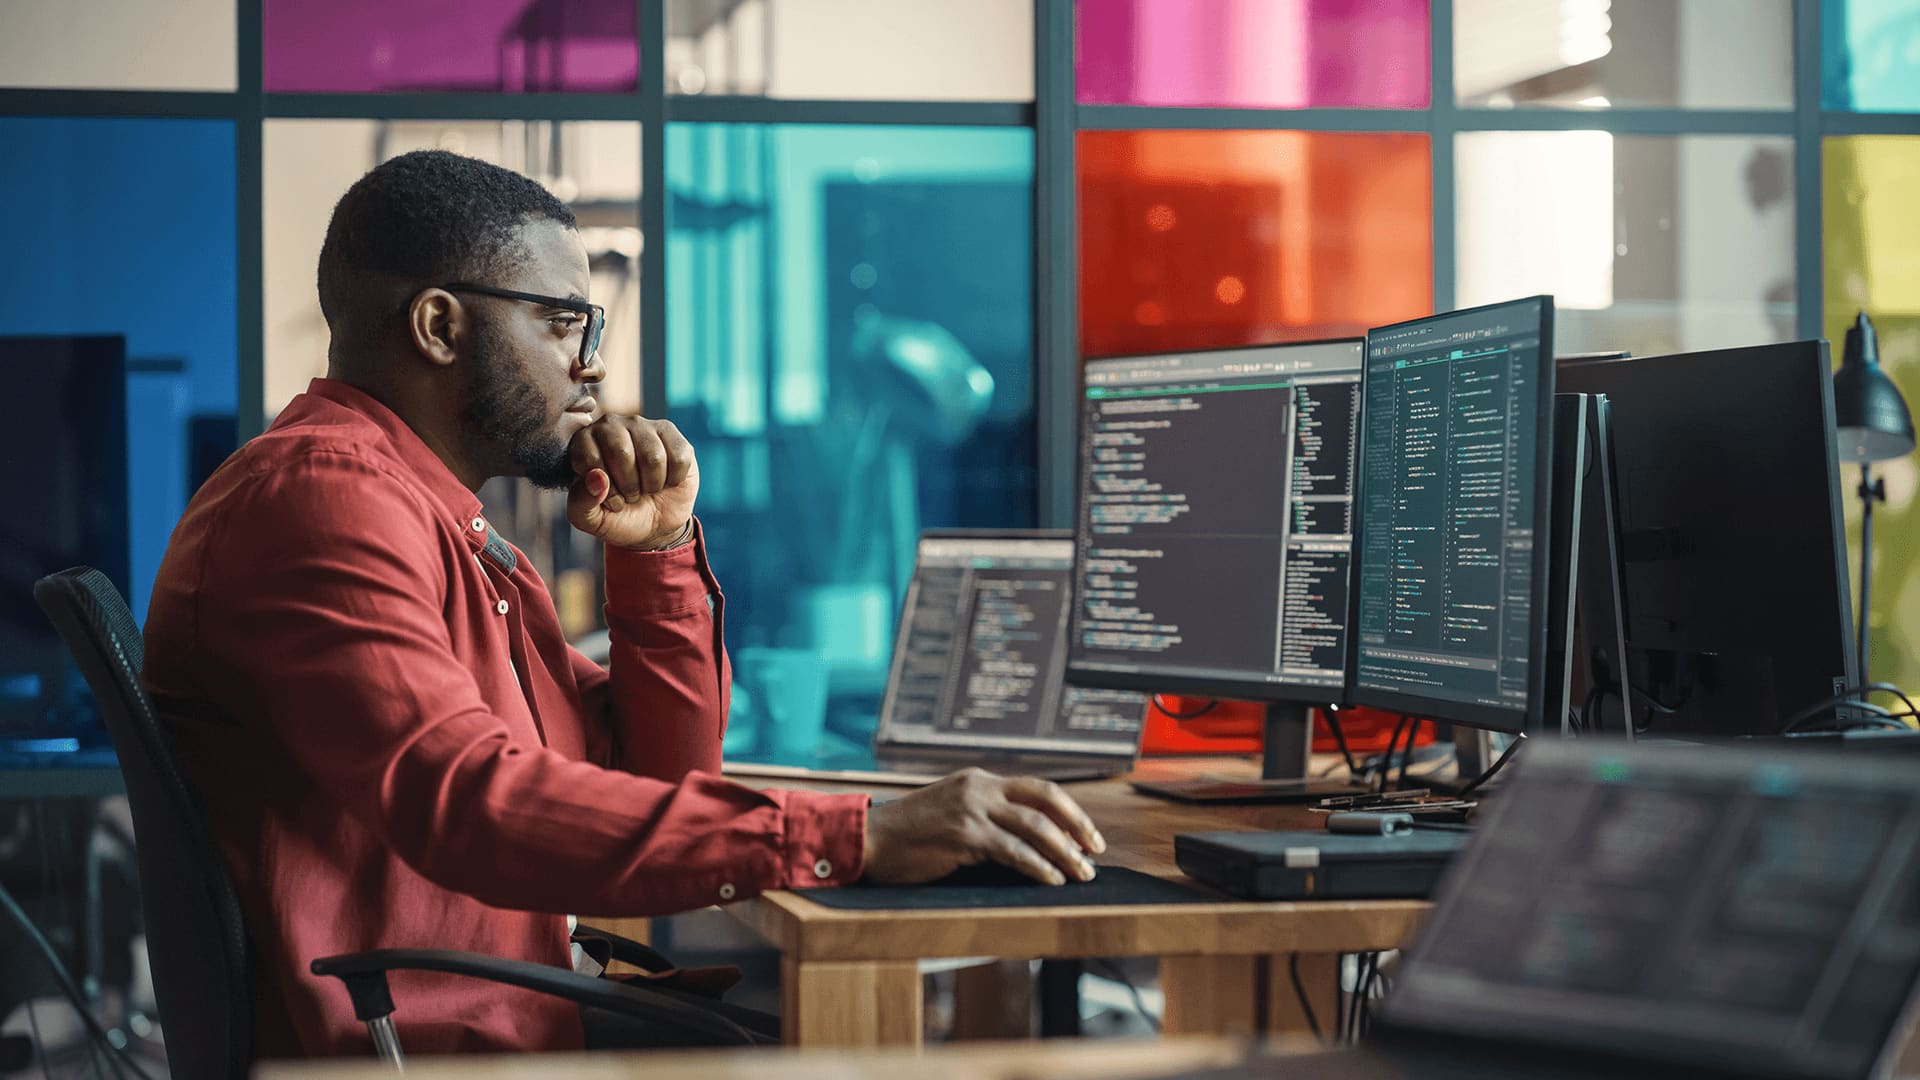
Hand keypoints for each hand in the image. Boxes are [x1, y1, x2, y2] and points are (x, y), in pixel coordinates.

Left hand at [566, 416, 698, 550]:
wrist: (653, 524)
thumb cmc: (617, 516)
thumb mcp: (589, 519)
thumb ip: (581, 502)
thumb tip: (597, 477)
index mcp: (583, 441)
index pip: (589, 458)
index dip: (601, 489)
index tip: (606, 499)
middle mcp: (610, 425)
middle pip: (622, 452)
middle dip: (628, 485)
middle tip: (629, 494)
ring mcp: (642, 426)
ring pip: (653, 457)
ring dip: (651, 484)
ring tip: (646, 487)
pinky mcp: (670, 432)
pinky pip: (678, 458)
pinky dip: (673, 480)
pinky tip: (665, 480)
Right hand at [861, 768, 1106, 884]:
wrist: (868, 840)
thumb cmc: (909, 837)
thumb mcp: (952, 814)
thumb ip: (986, 819)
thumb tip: (1031, 845)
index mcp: (979, 780)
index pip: (1038, 789)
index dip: (1070, 811)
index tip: (1089, 834)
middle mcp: (979, 787)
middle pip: (1046, 800)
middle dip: (1078, 827)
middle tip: (1096, 851)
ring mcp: (972, 809)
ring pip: (1035, 827)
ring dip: (1065, 853)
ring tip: (1082, 874)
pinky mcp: (964, 834)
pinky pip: (1013, 850)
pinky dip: (1038, 866)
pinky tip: (1052, 879)